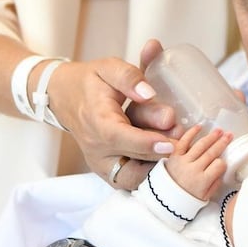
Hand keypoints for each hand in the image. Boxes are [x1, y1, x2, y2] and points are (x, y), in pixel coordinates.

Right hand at [42, 50, 178, 191]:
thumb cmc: (90, 81)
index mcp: (96, 121)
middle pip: (133, 155)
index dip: (146, 142)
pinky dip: (151, 171)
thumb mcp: (109, 68)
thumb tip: (149, 92)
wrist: (65, 97)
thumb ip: (130, 76)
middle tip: (183, 135)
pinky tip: (170, 158)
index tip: (171, 144)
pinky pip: (132, 178)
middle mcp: (97, 148)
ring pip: (134, 175)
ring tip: (179, 147)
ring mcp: (101, 162)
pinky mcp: (108, 170)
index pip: (120, 137)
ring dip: (157, 164)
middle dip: (161, 150)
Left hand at [165, 125, 232, 200]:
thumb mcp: (204, 198)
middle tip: (229, 135)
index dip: (223, 162)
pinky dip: (191, 133)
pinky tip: (199, 127)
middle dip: (222, 143)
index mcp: (202, 181)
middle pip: (211, 152)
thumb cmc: (184, 200)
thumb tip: (221, 171)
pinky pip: (183, 141)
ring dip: (211, 136)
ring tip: (219, 131)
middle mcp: (193, 169)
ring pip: (200, 145)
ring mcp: (183, 161)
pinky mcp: (174, 156)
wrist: (163, 201)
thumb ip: (215, 184)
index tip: (224, 160)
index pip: (219, 165)